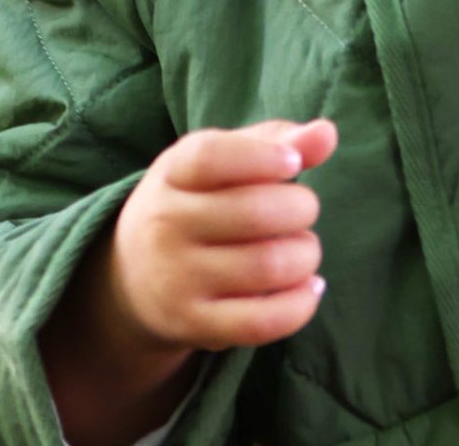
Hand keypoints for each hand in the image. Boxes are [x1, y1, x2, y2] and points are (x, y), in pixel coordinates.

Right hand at [110, 117, 336, 352]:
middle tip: (302, 211)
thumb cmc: (197, 204)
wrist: (131, 279)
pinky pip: (262, 322)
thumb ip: (275, 141)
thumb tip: (327, 132)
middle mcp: (166, 225)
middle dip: (302, 208)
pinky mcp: (195, 325)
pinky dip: (301, 304)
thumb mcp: (221, 164)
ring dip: (306, 256)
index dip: (262, 157)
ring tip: (303, 250)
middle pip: (254, 212)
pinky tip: (309, 287)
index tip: (292, 163)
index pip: (209, 157)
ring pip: (268, 267)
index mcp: (171, 174)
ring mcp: (177, 279)